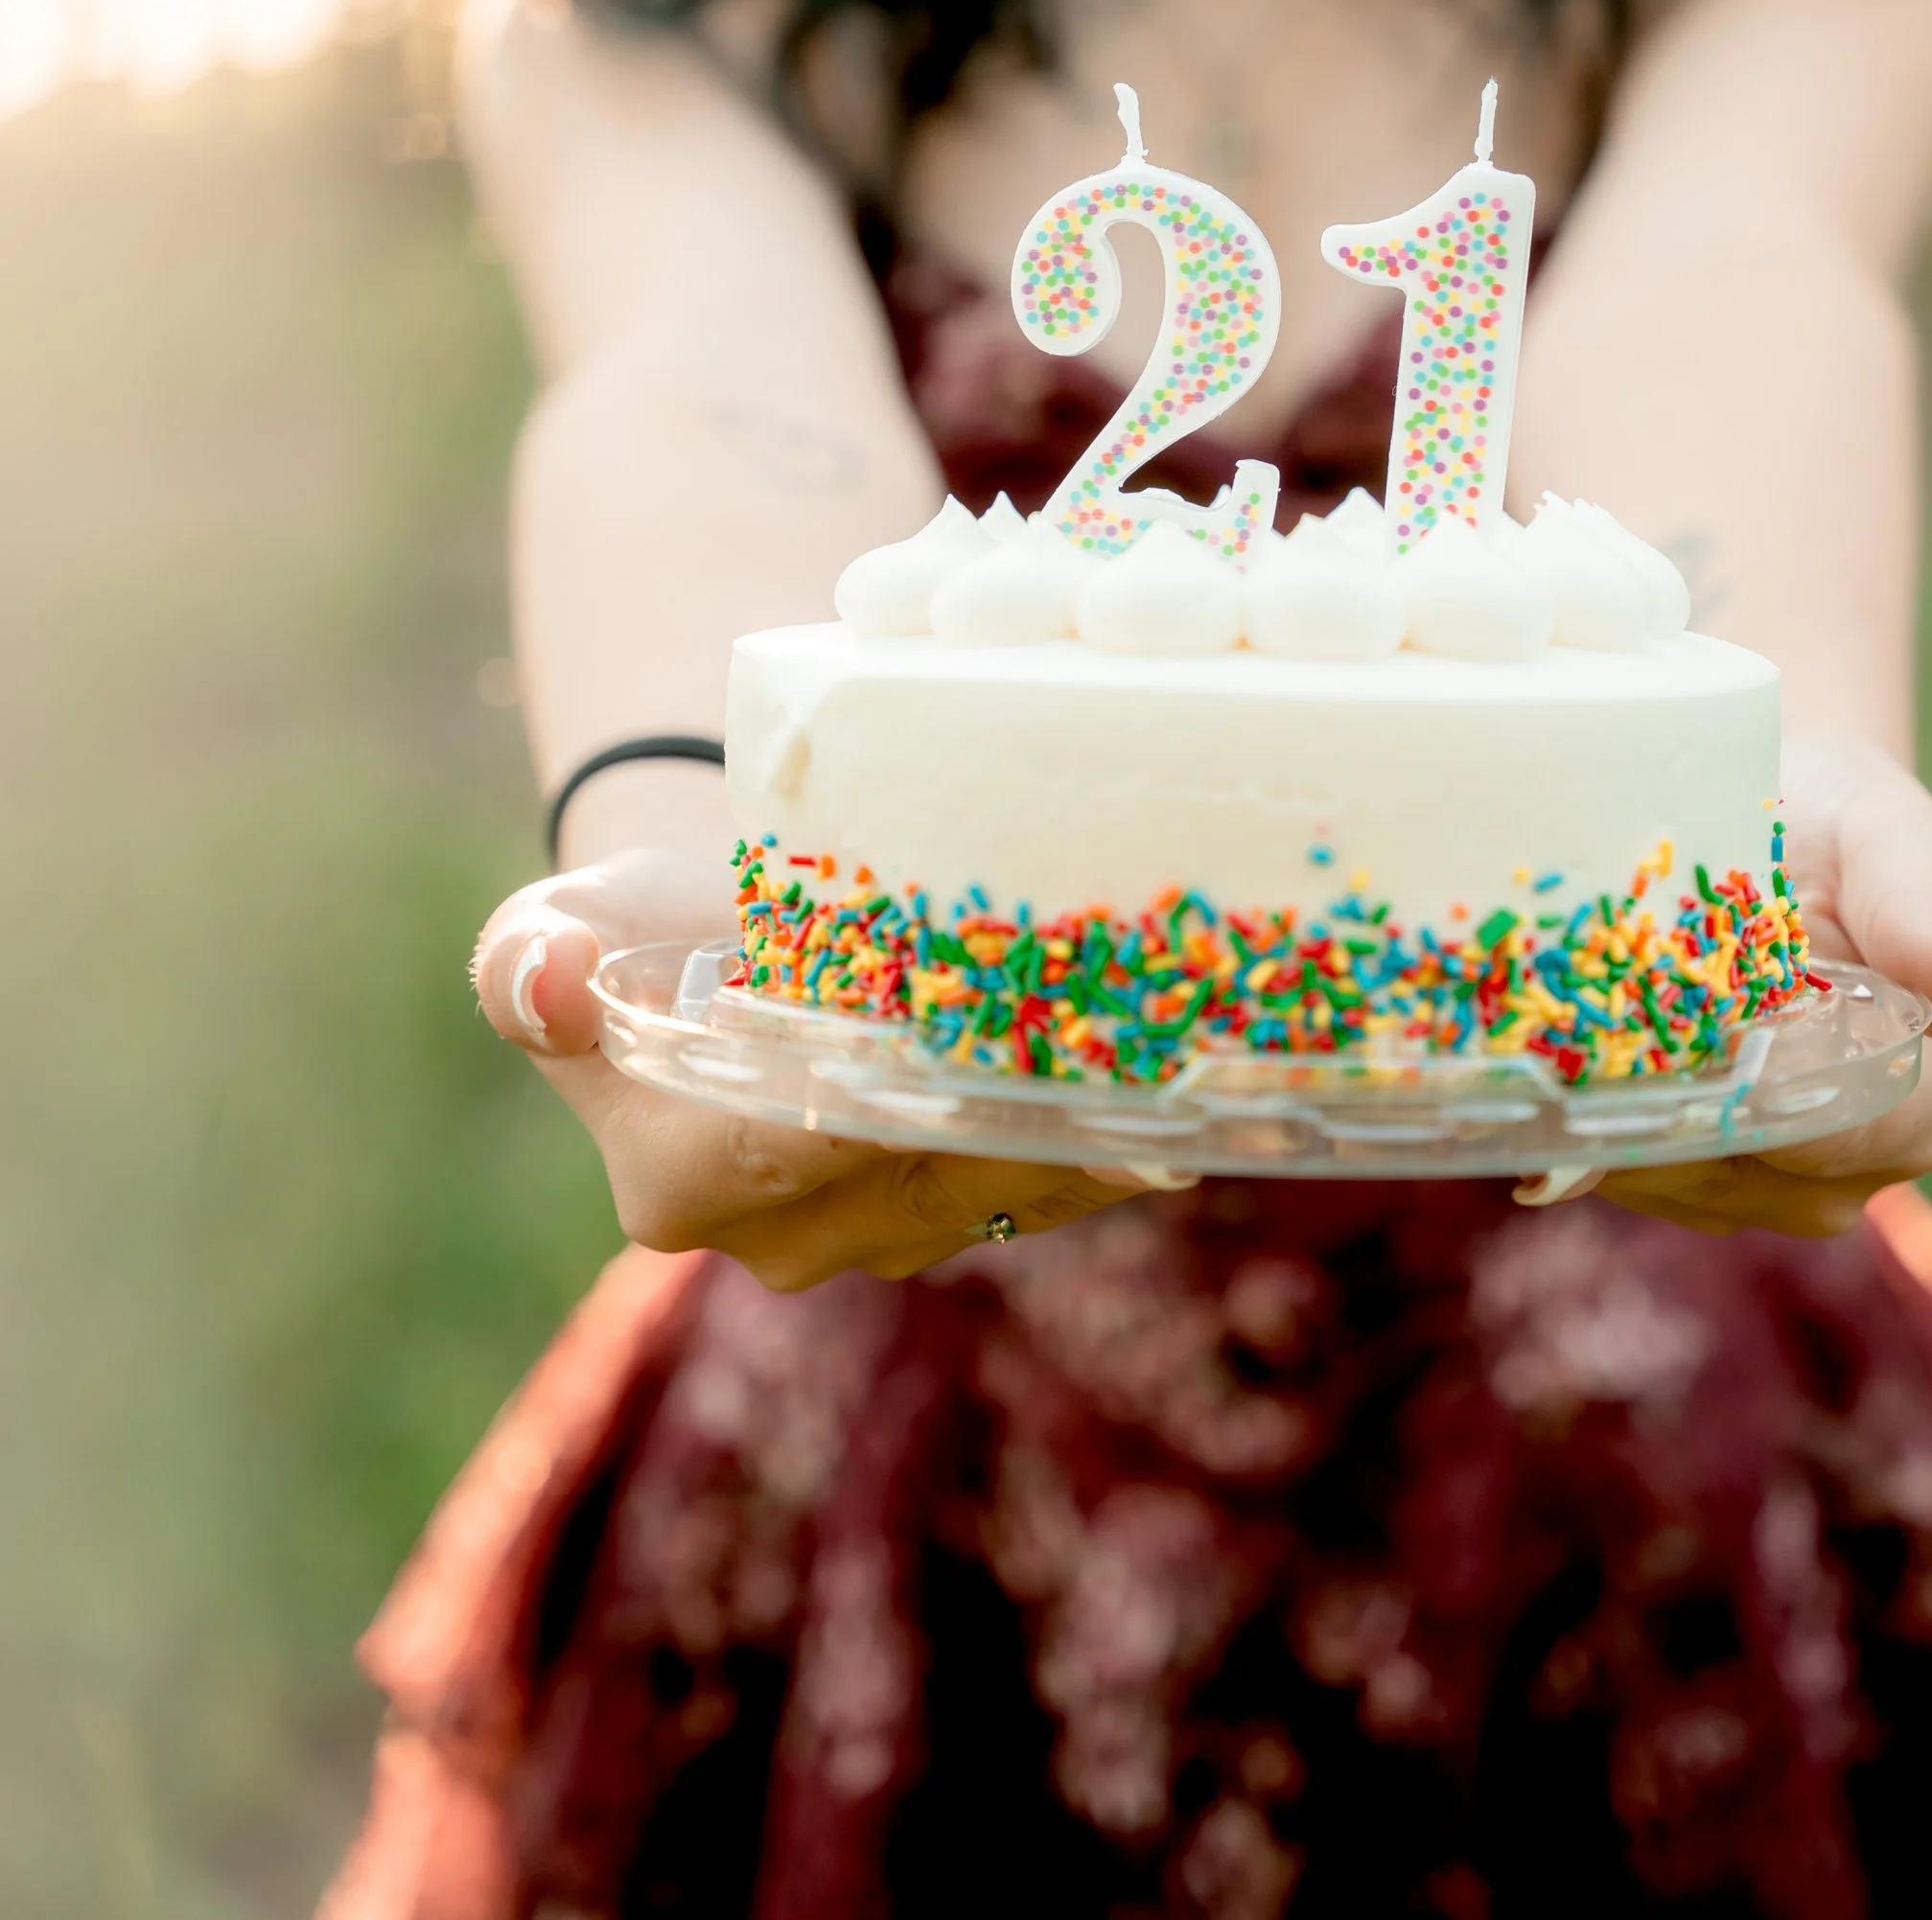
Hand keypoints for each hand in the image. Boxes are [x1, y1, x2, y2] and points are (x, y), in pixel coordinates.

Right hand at [473, 845, 1175, 1287]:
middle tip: (1096, 1014)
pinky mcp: (961, 1214)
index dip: (881, 1091)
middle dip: (1009, 1096)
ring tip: (1154, 1042)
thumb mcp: (555, 924)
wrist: (707, 959)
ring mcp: (884, 1236)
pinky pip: (1050, 1188)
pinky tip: (1171, 1086)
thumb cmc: (626, 936)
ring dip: (1079, 1118)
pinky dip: (1109, 1138)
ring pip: (1003, 1181)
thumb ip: (528, 959)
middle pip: (922, 1165)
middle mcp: (789, 1239)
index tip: (964, 1024)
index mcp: (686, 1183)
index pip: (799, 1147)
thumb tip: (542, 973)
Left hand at [1519, 731, 1931, 1240]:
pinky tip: (1569, 1034)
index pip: (1817, 1142)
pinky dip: (1585, 1108)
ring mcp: (1755, 1181)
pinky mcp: (1682, 1167)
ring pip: (1665, 1178)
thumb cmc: (1846, 826)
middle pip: (1731, 1171)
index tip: (1679, 1006)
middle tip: (1607, 994)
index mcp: (1908, 1115)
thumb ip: (1926, 913)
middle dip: (1663, 1092)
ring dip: (1613, 1100)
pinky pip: (1622, 1166)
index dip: (1743, 1083)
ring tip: (1586, 1000)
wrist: (1777, 825)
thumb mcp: (1891, 841)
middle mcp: (1840, 1173)